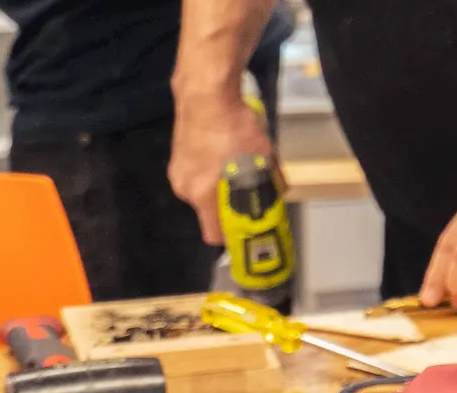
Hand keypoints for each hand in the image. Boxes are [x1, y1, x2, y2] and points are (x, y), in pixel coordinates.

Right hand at [168, 97, 270, 245]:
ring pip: (205, 189)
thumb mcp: (264, 157)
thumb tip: (279, 192)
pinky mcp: (177, 153)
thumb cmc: (234, 128)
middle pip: (211, 210)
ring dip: (222, 184)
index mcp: (202, 195)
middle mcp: (185, 187)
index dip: (233, 235)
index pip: (214, 234)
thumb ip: (271, 181)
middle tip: (250, 189)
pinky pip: (199, 171)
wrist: (206, 92)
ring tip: (239, 163)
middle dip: (231, 204)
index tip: (248, 229)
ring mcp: (177, 169)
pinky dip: (212, 168)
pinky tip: (226, 149)